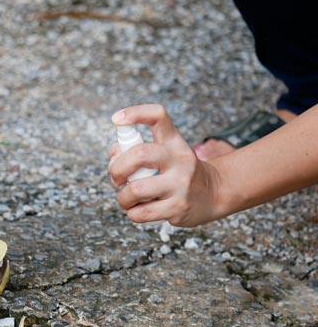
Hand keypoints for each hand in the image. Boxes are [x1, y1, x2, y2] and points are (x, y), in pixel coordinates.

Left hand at [108, 104, 223, 226]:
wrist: (213, 194)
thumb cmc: (178, 171)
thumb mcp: (166, 152)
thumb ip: (136, 149)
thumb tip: (113, 156)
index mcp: (174, 142)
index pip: (158, 116)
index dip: (135, 113)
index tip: (117, 119)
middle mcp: (179, 160)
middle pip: (140, 154)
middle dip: (117, 167)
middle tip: (116, 177)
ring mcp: (180, 185)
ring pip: (136, 189)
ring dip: (123, 197)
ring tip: (127, 198)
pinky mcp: (178, 208)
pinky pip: (141, 213)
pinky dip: (132, 212)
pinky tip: (139, 209)